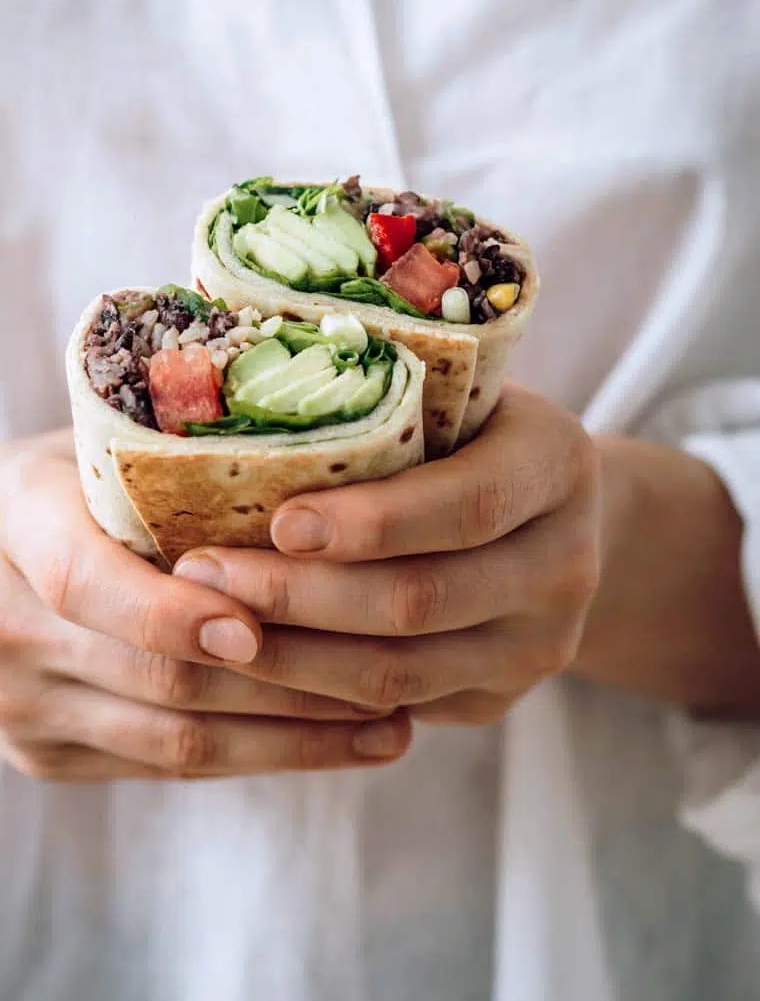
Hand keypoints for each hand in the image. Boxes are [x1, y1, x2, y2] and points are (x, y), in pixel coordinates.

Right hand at [0, 431, 409, 781]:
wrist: (10, 547)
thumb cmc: (91, 475)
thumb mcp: (111, 446)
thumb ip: (175, 467)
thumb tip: (326, 484)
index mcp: (16, 519)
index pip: (86, 581)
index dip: (173, 613)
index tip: (259, 629)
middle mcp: (3, 621)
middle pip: (156, 676)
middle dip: (286, 683)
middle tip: (387, 675)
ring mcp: (22, 703)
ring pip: (177, 740)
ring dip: (293, 738)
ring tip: (387, 726)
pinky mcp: (50, 754)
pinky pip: (169, 769)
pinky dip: (260, 756)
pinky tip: (335, 742)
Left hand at [174, 386, 600, 723]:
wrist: (552, 516)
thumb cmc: (471, 434)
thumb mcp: (457, 398)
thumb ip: (387, 407)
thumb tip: (238, 414)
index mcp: (556, 465)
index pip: (469, 504)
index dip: (373, 521)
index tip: (278, 521)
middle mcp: (567, 564)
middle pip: (423, 600)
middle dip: (300, 596)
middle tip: (203, 575)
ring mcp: (540, 645)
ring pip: (402, 674)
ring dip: (293, 657)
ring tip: (209, 625)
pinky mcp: (498, 698)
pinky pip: (397, 710)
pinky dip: (317, 693)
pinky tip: (256, 663)